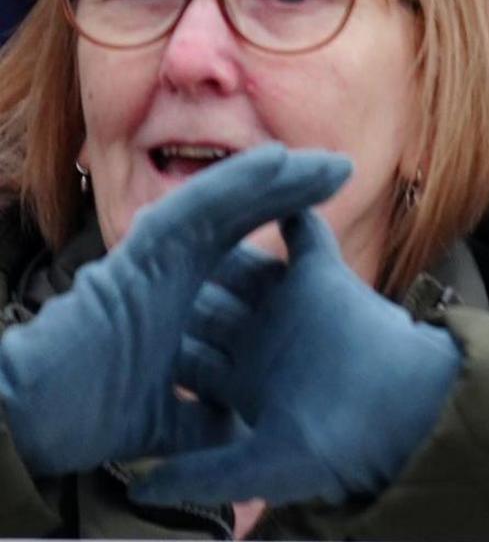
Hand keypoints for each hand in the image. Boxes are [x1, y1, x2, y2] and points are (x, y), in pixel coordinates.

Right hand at [0, 146, 349, 475]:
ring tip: (325, 160)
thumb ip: (205, 424)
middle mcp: (173, 271)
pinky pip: (195, 207)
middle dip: (293, 192)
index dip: (288, 231)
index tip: (335, 223)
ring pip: (226, 204)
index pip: (248, 253)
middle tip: (343, 168)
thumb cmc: (86, 415)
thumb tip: (244, 438)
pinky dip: (237, 183)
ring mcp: (156, 257)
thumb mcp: (168, 423)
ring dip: (277, 178)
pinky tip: (277, 162)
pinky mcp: (140, 252)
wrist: (35, 422)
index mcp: (184, 300)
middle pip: (244, 218)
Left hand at [143, 207, 462, 510]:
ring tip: (185, 221)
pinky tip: (261, 184)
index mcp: (248, 382)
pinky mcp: (323, 277)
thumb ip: (197, 474)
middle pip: (210, 305)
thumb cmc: (333, 446)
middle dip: (181, 290)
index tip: (119, 343)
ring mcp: (293, 306)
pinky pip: (302, 232)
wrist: (400, 419)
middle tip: (143, 272)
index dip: (157, 347)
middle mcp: (266, 340)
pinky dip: (287, 209)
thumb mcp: (250, 468)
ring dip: (220, 244)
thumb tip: (140, 491)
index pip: (191, 358)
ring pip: (246, 266)